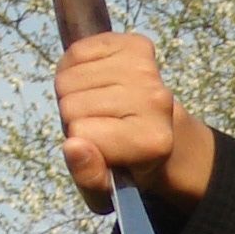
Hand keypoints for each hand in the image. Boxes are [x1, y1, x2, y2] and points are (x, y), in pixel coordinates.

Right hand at [54, 33, 215, 210]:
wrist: (165, 132)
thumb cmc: (132, 162)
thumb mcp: (110, 188)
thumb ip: (89, 177)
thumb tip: (73, 146)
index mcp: (151, 142)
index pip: (79, 134)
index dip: (82, 144)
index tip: (104, 148)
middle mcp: (155, 100)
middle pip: (71, 104)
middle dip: (76, 118)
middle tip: (102, 125)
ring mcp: (147, 69)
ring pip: (69, 78)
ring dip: (75, 93)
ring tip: (102, 105)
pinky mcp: (136, 45)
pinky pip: (77, 52)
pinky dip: (78, 67)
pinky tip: (101, 81)